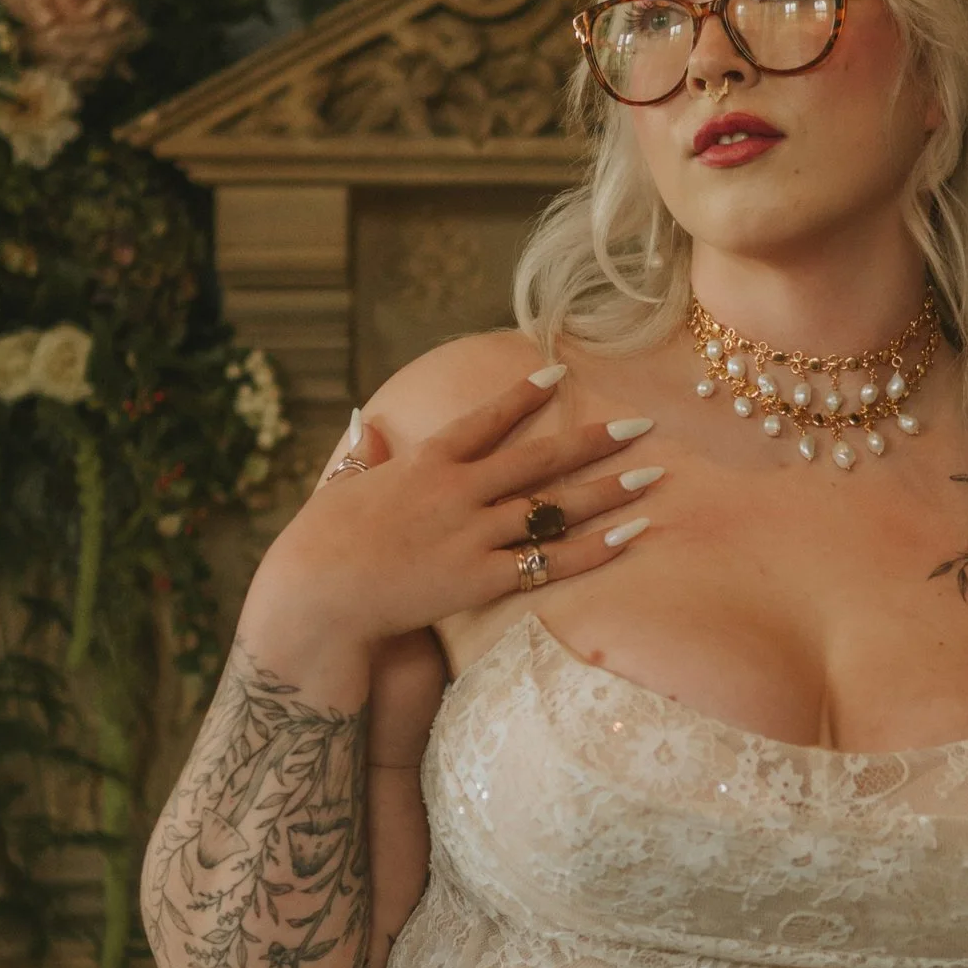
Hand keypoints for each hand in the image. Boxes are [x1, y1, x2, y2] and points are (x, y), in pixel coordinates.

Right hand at [234, 366, 660, 704]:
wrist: (316, 594)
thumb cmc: (319, 542)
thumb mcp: (340, 487)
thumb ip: (363, 455)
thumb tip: (365, 423)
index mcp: (425, 463)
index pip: (485, 420)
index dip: (524, 396)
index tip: (559, 372)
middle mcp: (458, 491)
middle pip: (538, 459)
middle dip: (593, 440)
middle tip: (642, 425)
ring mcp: (471, 534)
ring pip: (553, 508)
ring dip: (606, 491)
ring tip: (651, 476)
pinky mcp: (479, 579)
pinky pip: (548, 564)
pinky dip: (592, 550)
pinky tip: (628, 536)